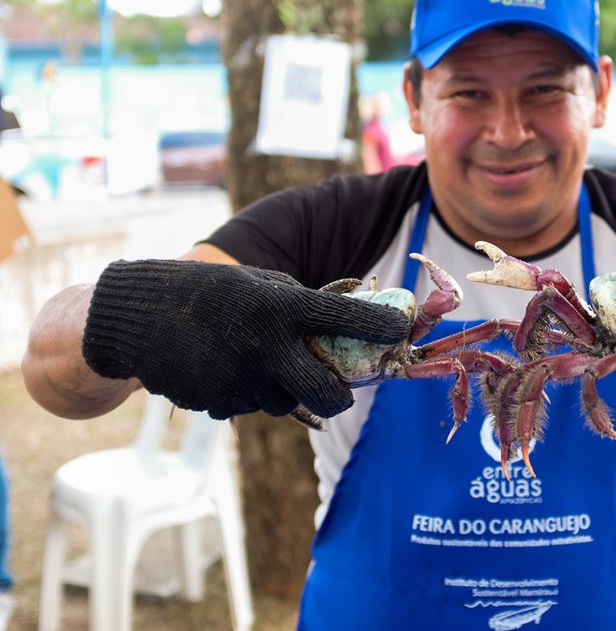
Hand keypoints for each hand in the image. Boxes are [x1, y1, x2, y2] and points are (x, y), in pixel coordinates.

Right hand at [82, 260, 410, 419]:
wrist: (139, 316)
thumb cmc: (212, 293)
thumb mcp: (261, 283)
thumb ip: (305, 304)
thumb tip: (359, 317)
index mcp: (279, 308)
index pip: (344, 318)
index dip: (380, 325)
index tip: (400, 329)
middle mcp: (265, 347)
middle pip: (330, 394)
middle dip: (342, 396)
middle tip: (341, 387)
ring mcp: (240, 381)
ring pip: (287, 402)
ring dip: (286, 388)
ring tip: (258, 359)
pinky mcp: (218, 404)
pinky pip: (252, 408)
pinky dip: (251, 394)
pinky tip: (227, 368)